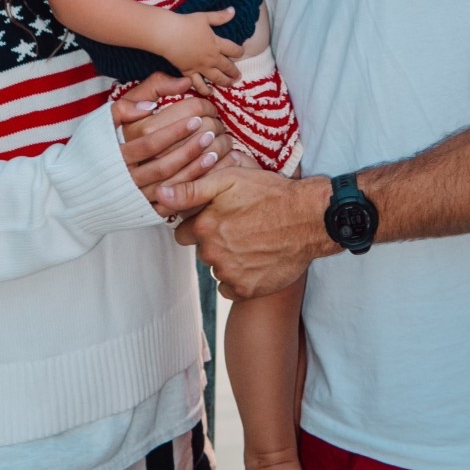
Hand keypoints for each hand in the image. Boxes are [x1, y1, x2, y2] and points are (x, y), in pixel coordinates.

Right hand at [111, 76, 233, 206]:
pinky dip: (193, 189)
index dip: (175, 130)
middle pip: (163, 166)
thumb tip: (180, 86)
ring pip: (171, 186)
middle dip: (190, 149)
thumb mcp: (115, 113)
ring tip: (215, 151)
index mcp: (117, 154)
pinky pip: (174, 203)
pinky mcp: (146, 210)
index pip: (150, 142)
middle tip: (212, 133)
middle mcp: (126, 178)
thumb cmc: (106, 141)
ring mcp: (137, 197)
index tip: (197, 117)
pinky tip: (208, 174)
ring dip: (196, 169)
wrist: (89, 183)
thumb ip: (142, 95)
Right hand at [159, 7, 242, 84]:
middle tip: (238, 76)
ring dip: (225, 82)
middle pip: (227, 67)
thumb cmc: (186, 24)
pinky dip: (205, 90)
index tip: (241, 53)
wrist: (169, 34)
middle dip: (234, 72)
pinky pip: (199, 84)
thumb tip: (233, 10)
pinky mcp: (189, 72)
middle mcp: (211, 58)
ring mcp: (200, 67)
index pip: (234, 50)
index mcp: (217, 44)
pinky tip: (209, 92)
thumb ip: (220, 16)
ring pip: (216, 78)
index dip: (239, 52)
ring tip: (229, 84)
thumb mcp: (205, 17)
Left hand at [163, 163, 333, 298]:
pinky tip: (256, 261)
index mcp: (204, 226)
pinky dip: (240, 278)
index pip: (184, 233)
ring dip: (229, 259)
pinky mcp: (247, 290)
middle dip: (215, 242)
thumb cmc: (270, 194)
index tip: (218, 218)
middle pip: (202, 251)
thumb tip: (159, 194)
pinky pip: (230, 288)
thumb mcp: (230, 179)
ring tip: (253, 242)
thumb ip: (191, 189)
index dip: (199, 224)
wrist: (309, 218)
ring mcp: (230, 273)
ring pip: (217, 269)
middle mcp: (213, 253)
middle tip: (240, 228)